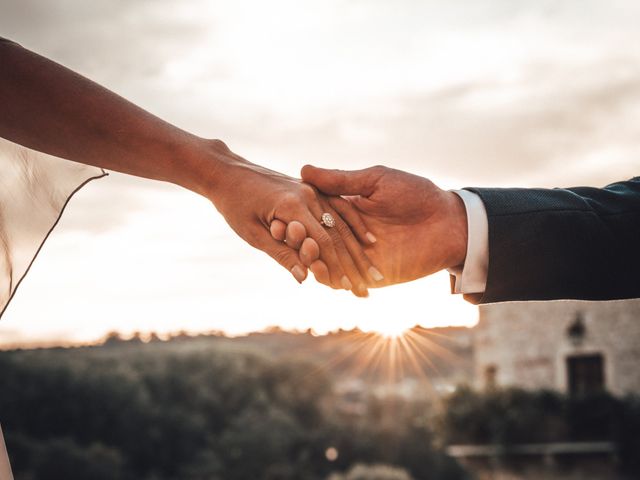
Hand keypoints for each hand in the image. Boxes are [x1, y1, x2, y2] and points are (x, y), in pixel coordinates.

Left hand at [202, 141, 376, 295]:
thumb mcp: (253, 234)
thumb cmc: (235, 205)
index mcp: (292, 206)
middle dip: (355, 262)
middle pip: (338, 233)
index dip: (338, 267)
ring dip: (359, 247)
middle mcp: (308, 195)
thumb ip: (281, 254)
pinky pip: (339, 207)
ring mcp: (311, 190)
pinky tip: (368, 240)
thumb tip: (304, 278)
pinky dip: (354, 225)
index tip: (351, 288)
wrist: (228, 173)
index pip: (323, 242)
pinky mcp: (311, 189)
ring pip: (342, 222)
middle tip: (371, 286)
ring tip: (374, 269)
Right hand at [301, 165, 467, 286]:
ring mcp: (358, 255)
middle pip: (317, 239)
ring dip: (313, 261)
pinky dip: (331, 279)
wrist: (449, 224)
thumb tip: (304, 169)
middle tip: (290, 241)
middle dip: (303, 242)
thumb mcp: (376, 181)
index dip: (299, 217)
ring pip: (327, 261)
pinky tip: (321, 275)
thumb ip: (341, 181)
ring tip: (305, 260)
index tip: (281, 219)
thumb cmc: (416, 195)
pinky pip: (344, 279)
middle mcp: (349, 232)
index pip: (315, 213)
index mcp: (347, 207)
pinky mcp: (369, 275)